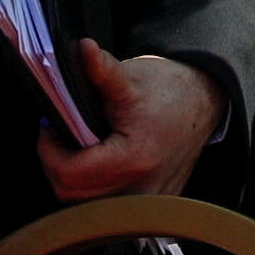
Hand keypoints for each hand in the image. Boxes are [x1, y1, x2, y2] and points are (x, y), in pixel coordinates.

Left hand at [38, 40, 226, 200]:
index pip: (69, 173)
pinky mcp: (152, 203)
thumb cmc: (170, 89)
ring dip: (76, 177)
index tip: (51, 127)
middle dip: (58, 163)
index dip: (50, 149)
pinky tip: (101, 161)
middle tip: (61, 135)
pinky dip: (97, 187)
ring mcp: (149, 200)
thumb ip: (101, 70)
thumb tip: (82, 50)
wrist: (205, 100)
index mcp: (134, 158)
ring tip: (81, 147)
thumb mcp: (131, 78)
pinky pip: (109, 205)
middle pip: (73, 194)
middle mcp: (142, 188)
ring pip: (87, 204)